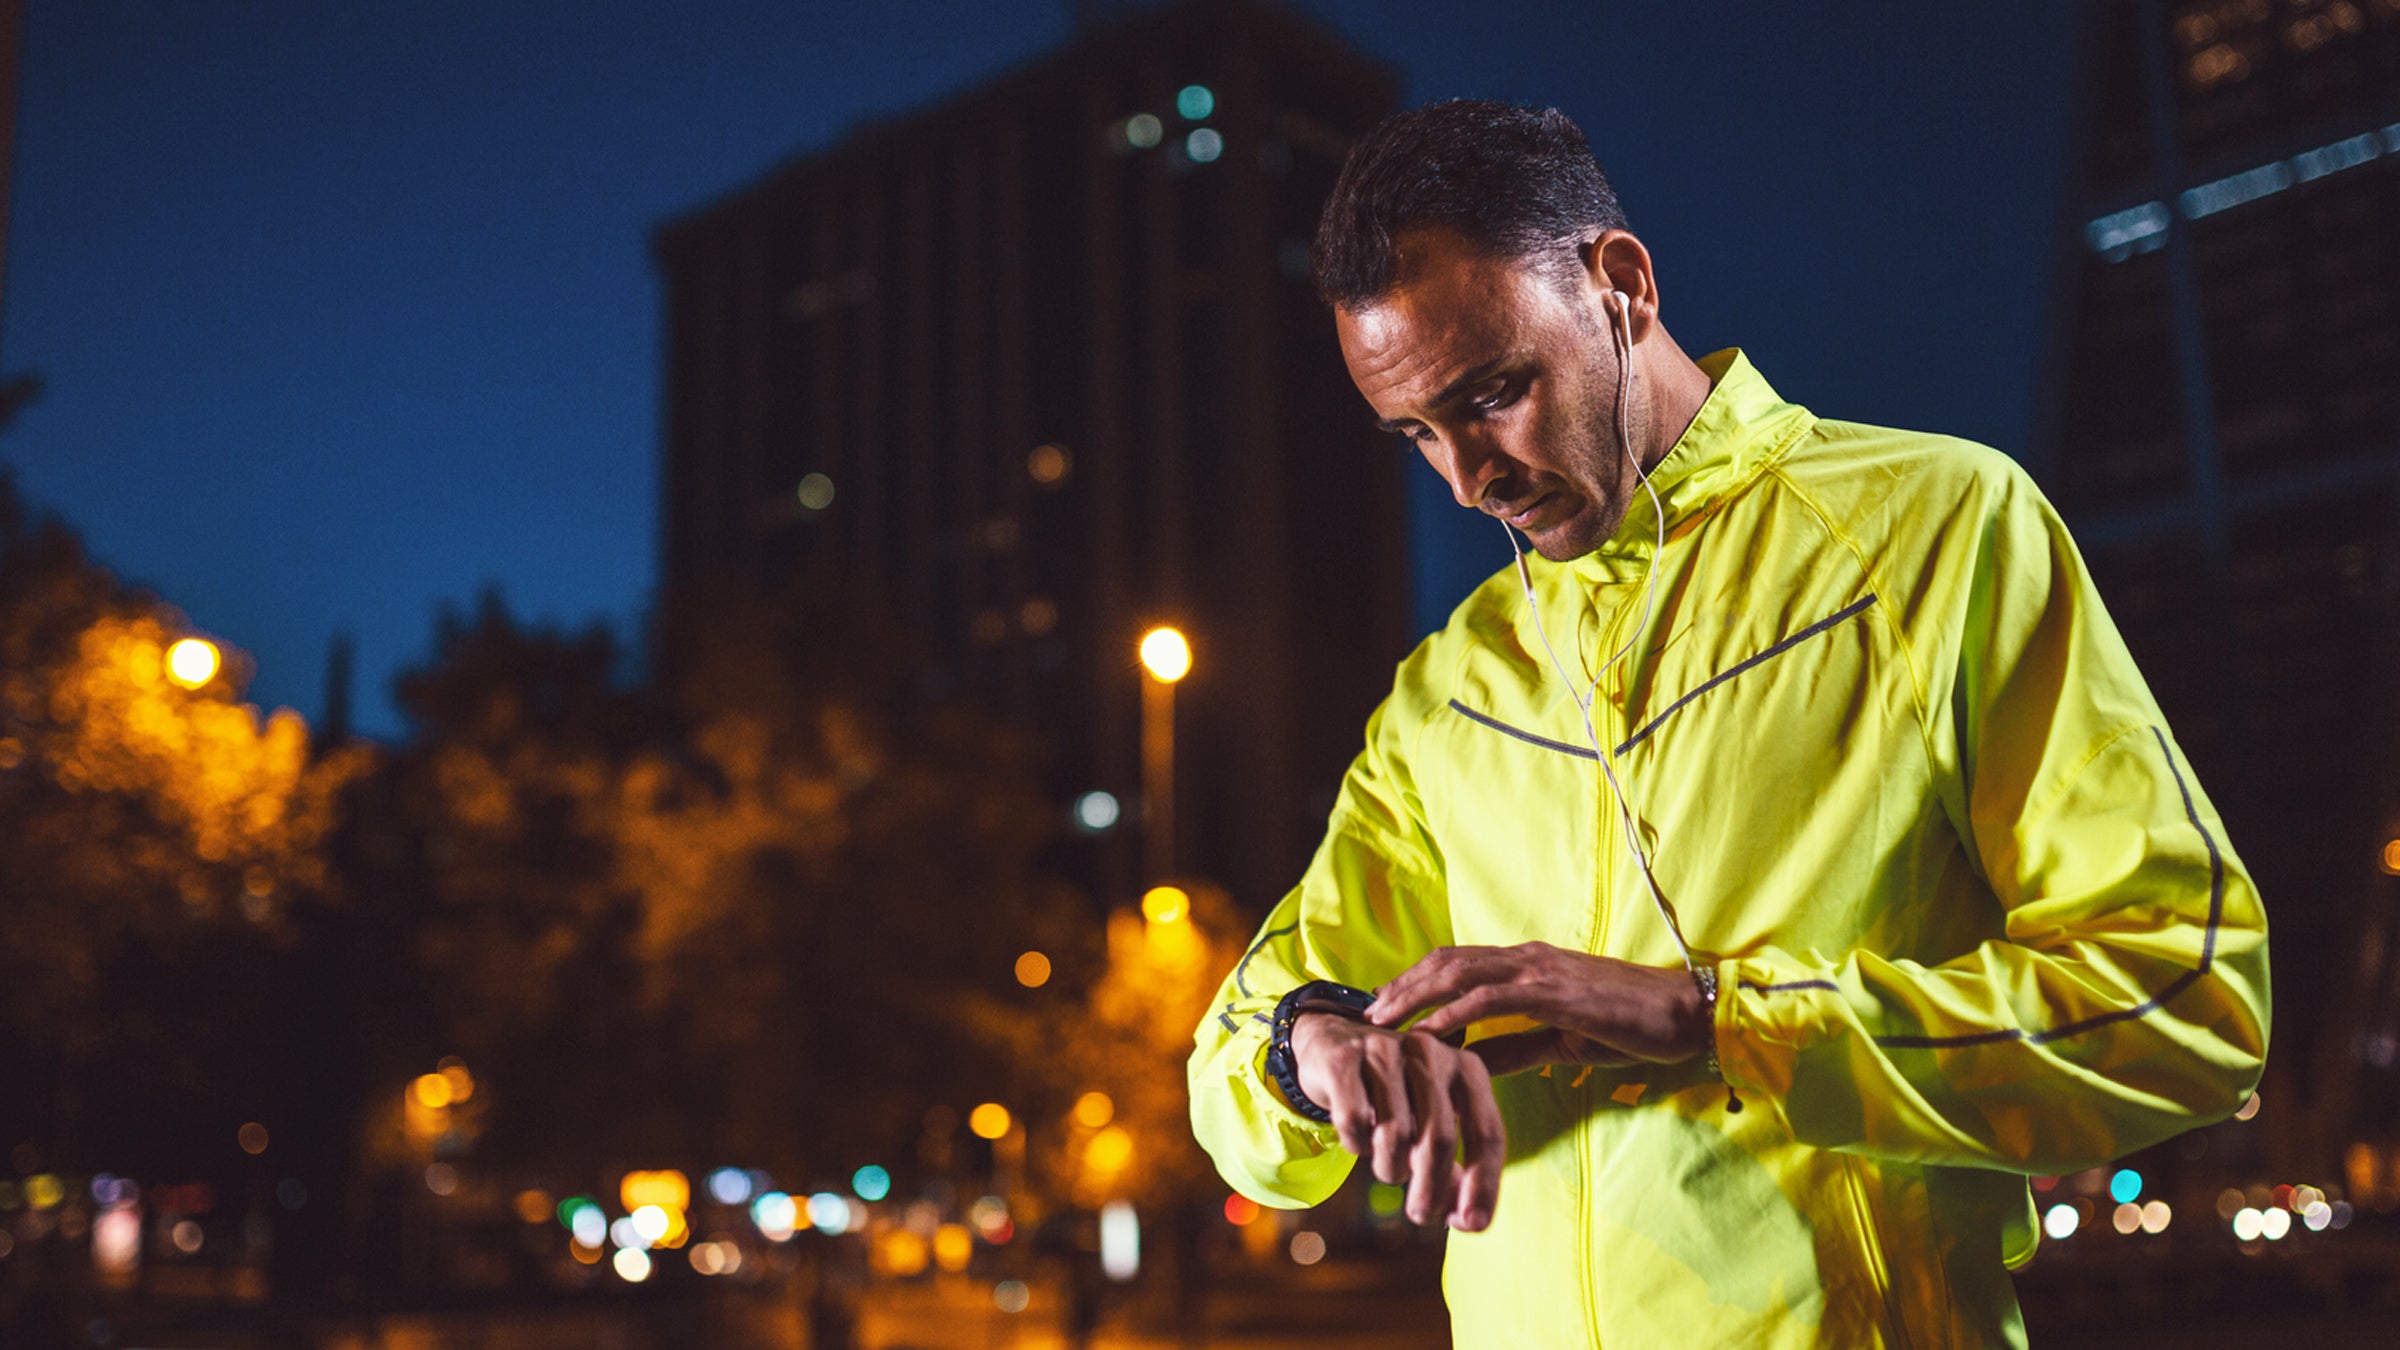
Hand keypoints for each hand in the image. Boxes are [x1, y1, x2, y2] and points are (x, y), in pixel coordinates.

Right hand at [1288, 1012, 1504, 1231]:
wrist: (1333, 1043)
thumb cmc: (1395, 1094)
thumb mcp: (1431, 1122)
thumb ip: (1454, 1166)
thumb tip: (1467, 1219)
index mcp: (1467, 1068)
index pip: (1488, 1133)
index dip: (1483, 1185)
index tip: (1470, 1226)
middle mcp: (1431, 1052)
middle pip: (1439, 1137)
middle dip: (1431, 1188)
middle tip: (1421, 1215)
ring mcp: (1385, 1050)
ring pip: (1394, 1134)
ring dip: (1390, 1168)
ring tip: (1387, 1168)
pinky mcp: (1344, 1059)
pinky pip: (1354, 1122)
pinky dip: (1356, 1146)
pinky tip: (1357, 1143)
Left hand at [1364, 942, 1708, 1076]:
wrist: (1682, 1014)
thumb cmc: (1627, 1024)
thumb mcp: (1560, 1039)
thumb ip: (1515, 1046)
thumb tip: (1471, 1063)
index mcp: (1527, 964)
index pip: (1457, 963)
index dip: (1416, 981)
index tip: (1383, 1007)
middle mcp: (1527, 957)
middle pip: (1446, 960)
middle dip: (1401, 985)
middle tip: (1365, 1014)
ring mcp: (1540, 970)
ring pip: (1460, 971)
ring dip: (1415, 996)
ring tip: (1382, 1022)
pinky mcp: (1555, 990)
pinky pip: (1493, 997)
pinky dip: (1454, 1012)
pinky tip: (1429, 1032)